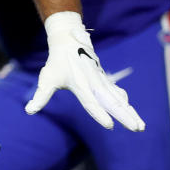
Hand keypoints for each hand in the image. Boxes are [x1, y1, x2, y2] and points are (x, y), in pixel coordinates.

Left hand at [26, 12, 144, 131]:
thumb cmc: (56, 62)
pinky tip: (132, 113)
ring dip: (130, 112)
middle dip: (124, 115)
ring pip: (118, 99)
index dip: (99, 113)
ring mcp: (102, 81)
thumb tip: (28, 111)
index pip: (90, 102)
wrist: (69, 40)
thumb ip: (40, 96)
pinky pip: (117, 93)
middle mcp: (94, 83)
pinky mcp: (105, 80)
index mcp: (80, 84)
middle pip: (111, 102)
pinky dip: (125, 103)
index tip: (109, 125)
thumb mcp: (47, 78)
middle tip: (136, 128)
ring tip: (140, 126)